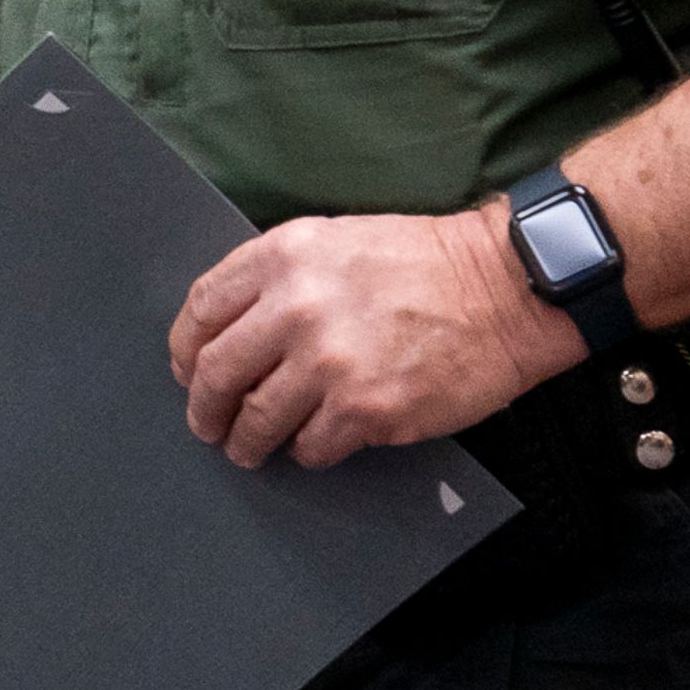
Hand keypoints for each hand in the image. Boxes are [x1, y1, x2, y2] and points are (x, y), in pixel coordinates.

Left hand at [167, 205, 581, 468]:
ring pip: (257, 418)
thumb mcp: (333, 240)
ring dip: (246, 440)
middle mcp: (296, 307)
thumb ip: (277, 277)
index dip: (186, 349)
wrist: (503, 288)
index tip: (187, 370)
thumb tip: (231, 330)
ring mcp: (329, 362)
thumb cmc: (424, 263)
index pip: (201, 310)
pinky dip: (306, 450)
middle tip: (207, 424)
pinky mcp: (366, 408)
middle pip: (216, 372)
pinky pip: (311, 445)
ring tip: (249, 447)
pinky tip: (313, 443)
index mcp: (282, 257)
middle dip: (203, 407)